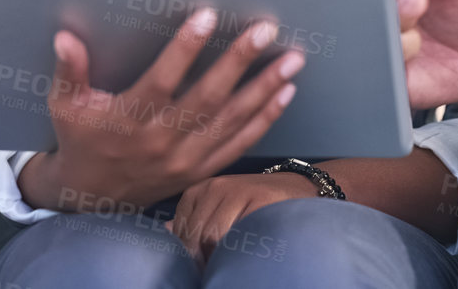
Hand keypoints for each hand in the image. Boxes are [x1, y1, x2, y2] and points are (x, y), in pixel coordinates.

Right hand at [18, 7, 305, 211]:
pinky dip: (265, 118)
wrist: (91, 197)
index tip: (206, 16)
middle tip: (265, 30)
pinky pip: (240, 144)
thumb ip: (69, 71)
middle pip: (208, 98)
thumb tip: (66, 38)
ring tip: (291, 59)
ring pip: (232, 120)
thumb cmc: (81, 140)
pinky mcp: (201, 170)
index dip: (184, 48)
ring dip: (264, 88)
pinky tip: (285, 93)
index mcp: (129, 120)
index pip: (162, 80)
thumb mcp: (65, 106)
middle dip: (239, 61)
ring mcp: (186, 159)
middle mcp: (162, 142)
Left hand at [167, 172, 316, 263]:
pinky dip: (235, 248)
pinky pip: (235, 232)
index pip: (178, 231)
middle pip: (193, 235)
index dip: (186, 254)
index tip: (198, 265)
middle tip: (212, 270)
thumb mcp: (218, 210)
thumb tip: (164, 231)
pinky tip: (241, 252)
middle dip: (200, 259)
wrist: (294, 191)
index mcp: (197, 192)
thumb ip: (192, 221)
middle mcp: (212, 187)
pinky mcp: (256, 197)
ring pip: (211, 236)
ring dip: (216, 256)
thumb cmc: (252, 206)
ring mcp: (234, 190)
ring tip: (226, 264)